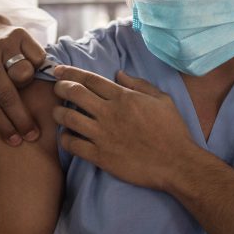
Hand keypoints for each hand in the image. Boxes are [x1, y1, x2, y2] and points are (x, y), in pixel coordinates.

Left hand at [0, 16, 46, 145]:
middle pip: (8, 94)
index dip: (3, 126)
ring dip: (28, 83)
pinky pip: (37, 57)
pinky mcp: (19, 33)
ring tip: (26, 86)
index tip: (16, 141)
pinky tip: (31, 67)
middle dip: (21, 119)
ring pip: (25, 73)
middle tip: (33, 135)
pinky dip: (37, 65)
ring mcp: (3, 43)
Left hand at [51, 66, 197, 190]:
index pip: (89, 79)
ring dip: (58, 113)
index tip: (59, 70)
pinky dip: (65, 139)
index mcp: (124, 97)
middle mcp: (109, 113)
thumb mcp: (161, 99)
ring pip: (68, 118)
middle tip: (57, 88)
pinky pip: (73, 145)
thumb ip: (139, 84)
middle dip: (60, 87)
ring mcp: (103, 135)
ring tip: (58, 113)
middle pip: (74, 93)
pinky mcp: (100, 156)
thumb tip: (119, 74)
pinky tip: (67, 137)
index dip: (70, 72)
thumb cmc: (172, 130)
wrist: (176, 163)